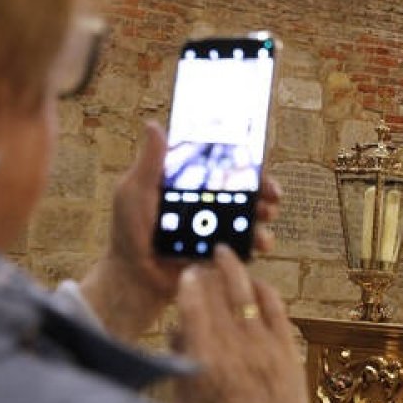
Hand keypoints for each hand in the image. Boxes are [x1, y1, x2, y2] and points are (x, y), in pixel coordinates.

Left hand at [78, 121, 281, 341]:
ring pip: (250, 217)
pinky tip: (258, 245)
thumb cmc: (129, 232)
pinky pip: (245, 245)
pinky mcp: (220, 253)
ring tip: (265, 220)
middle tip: (272, 195)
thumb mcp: (135, 191)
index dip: (244, 163)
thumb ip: (149, 162)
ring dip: (264, 216)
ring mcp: (216, 229)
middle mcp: (207, 204)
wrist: (134, 278)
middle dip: (263, 190)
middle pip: (244, 190)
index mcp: (190, 184)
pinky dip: (257, 243)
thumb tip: (153, 125)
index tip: (259, 163)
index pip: (223, 167)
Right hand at [173, 246, 316, 402]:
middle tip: (203, 262)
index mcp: (205, 362)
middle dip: (208, 272)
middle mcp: (235, 349)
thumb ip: (181, 363)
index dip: (188, 285)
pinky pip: (275, 307)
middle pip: (218, 294)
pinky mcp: (286, 349)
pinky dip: (263, 289)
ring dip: (234, 269)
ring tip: (226, 254)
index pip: (193, 308)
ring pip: (247, 293)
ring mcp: (264, 347)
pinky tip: (255, 282)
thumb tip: (178, 331)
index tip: (186, 274)